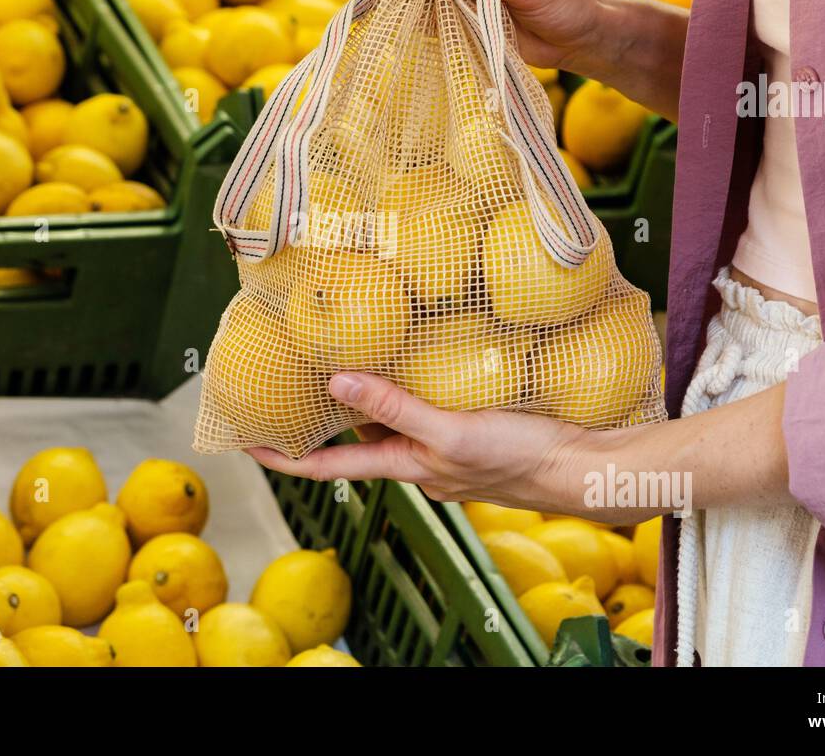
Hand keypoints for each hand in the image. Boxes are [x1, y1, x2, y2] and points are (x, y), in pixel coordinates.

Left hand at [245, 371, 590, 512]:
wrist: (580, 467)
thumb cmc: (518, 457)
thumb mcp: (449, 432)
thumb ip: (395, 406)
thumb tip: (336, 379)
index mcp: (405, 466)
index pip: (328, 468)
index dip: (284, 458)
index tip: (244, 444)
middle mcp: (418, 461)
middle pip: (358, 438)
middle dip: (325, 415)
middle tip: (292, 381)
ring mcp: (445, 447)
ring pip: (393, 419)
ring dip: (368, 394)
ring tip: (343, 355)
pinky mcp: (471, 429)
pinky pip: (425, 406)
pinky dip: (409, 385)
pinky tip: (417, 356)